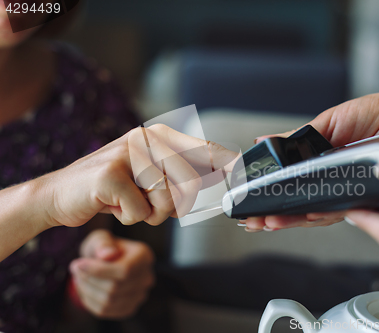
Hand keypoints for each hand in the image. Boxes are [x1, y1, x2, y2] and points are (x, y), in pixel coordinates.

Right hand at [37, 124, 237, 227]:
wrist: (61, 194)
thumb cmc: (112, 189)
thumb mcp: (149, 178)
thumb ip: (181, 177)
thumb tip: (221, 180)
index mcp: (159, 137)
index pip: (203, 149)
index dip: (227, 161)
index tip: (245, 169)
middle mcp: (146, 139)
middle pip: (190, 183)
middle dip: (173, 206)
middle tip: (148, 203)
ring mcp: (127, 154)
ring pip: (167, 201)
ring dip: (149, 213)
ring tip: (128, 201)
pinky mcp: (109, 175)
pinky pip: (140, 212)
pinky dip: (128, 218)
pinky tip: (112, 204)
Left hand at [69, 229, 154, 318]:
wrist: (106, 262)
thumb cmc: (103, 248)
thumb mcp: (101, 238)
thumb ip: (103, 243)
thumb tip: (107, 255)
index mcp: (144, 256)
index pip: (125, 270)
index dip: (99, 270)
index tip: (77, 264)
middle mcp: (146, 277)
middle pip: (115, 288)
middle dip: (89, 279)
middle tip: (74, 269)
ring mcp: (139, 295)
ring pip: (108, 301)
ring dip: (86, 291)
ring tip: (78, 278)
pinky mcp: (129, 308)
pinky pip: (105, 311)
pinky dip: (89, 301)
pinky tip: (84, 288)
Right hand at [243, 90, 378, 231]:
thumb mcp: (332, 120)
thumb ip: (300, 136)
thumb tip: (265, 140)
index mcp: (321, 161)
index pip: (290, 183)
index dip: (271, 194)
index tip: (251, 201)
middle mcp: (333, 180)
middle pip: (299, 202)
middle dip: (275, 213)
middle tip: (254, 219)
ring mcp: (348, 191)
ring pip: (316, 211)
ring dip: (292, 218)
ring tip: (269, 221)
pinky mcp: (366, 198)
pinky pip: (340, 209)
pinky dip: (320, 213)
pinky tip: (303, 216)